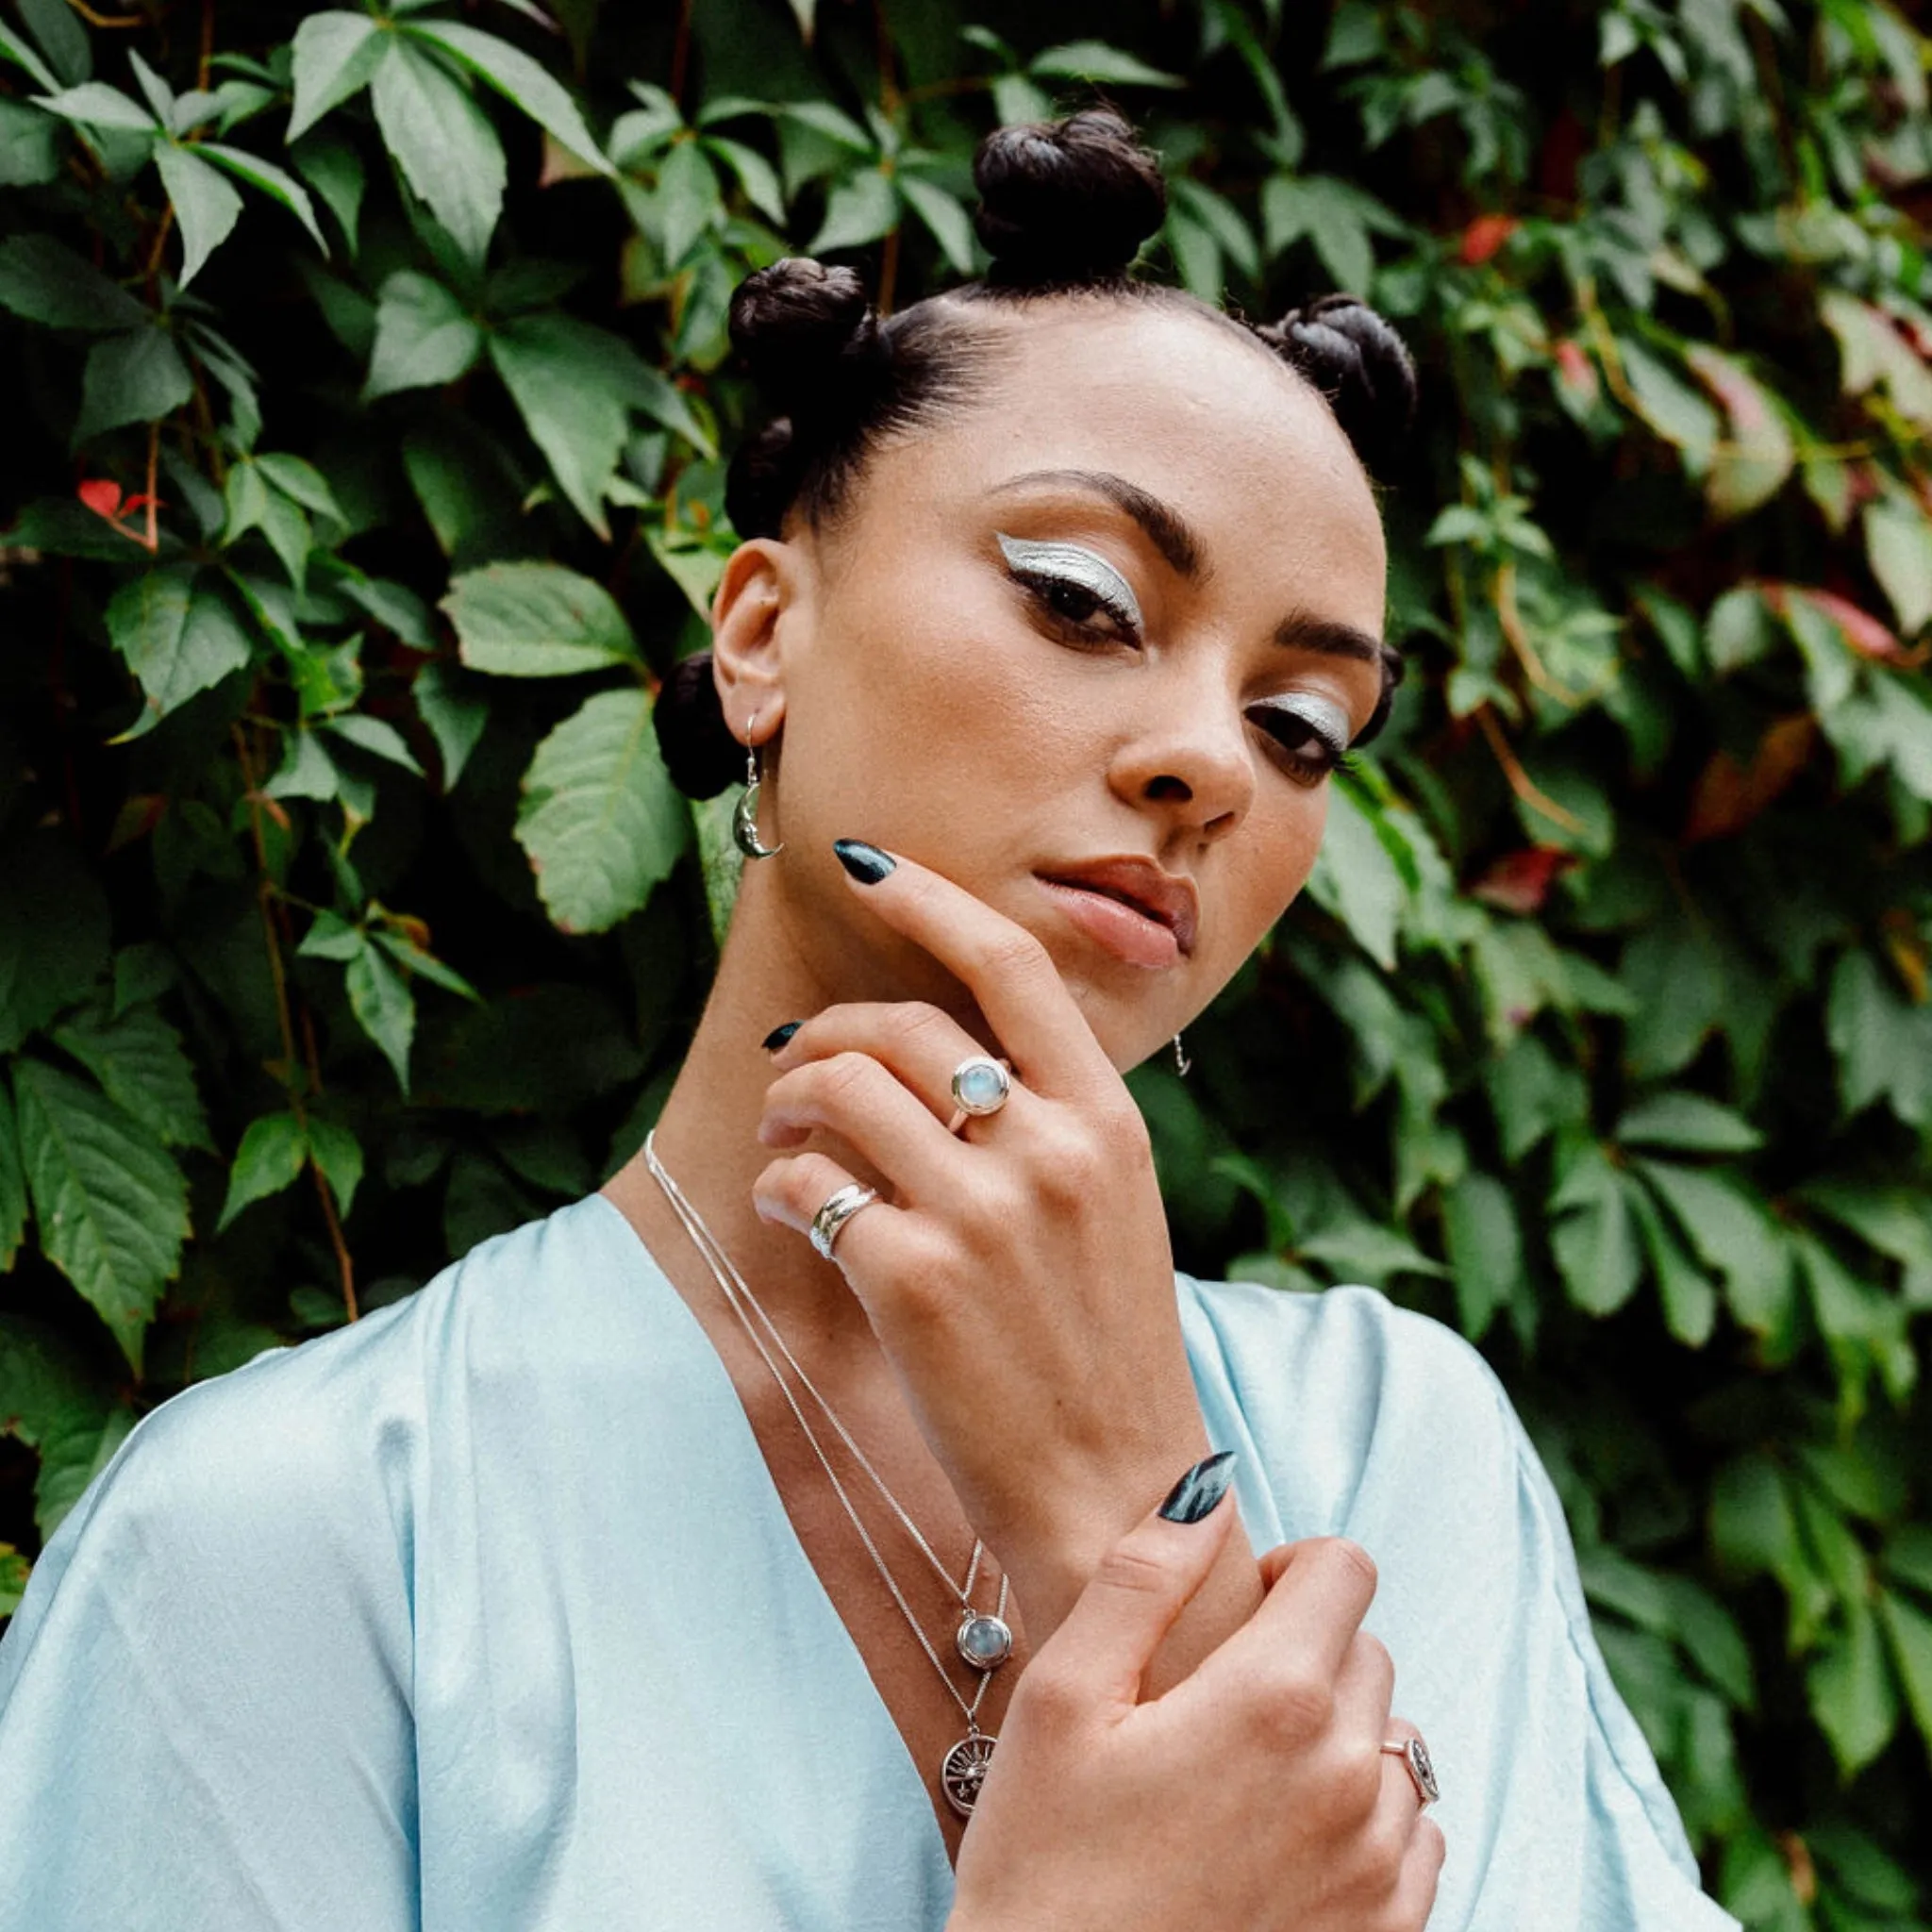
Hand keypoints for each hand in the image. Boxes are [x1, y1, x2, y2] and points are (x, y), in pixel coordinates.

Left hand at [750, 843, 1219, 1633]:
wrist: (1115, 1492)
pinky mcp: (913, 1281)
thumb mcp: (1114, 1206)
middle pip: (903, 1027)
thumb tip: (952, 1048)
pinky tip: (782, 1209)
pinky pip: (806, 1186)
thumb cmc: (1104, 1347)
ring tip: (781, 1139)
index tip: (867, 862)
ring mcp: (982, 1215)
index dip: (931, 898)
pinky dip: (775, 1186)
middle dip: (828, 1031)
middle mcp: (1050, 1150)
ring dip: (787, 1103)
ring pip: (840, 1092)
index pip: (1012, 964)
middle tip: (798, 1065)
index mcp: (1108, 1121)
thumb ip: (1052, 1117)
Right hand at [949, 1487, 1444, 1931]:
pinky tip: (1280, 1844)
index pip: (1345, 1569)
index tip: (1235, 1611)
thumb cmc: (1044, 1868)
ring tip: (1241, 1783)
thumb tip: (1208, 1487)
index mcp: (1274, 1700)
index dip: (1286, 1571)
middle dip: (1305, 1651)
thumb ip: (1139, 1576)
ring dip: (1337, 1738)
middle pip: (1367, 1651)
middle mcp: (1350, 1777)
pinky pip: (1416, 1836)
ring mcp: (1378, 1866)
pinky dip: (1364, 1820)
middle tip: (1215, 1705)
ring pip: (1395, 1742)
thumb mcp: (1061, 1698)